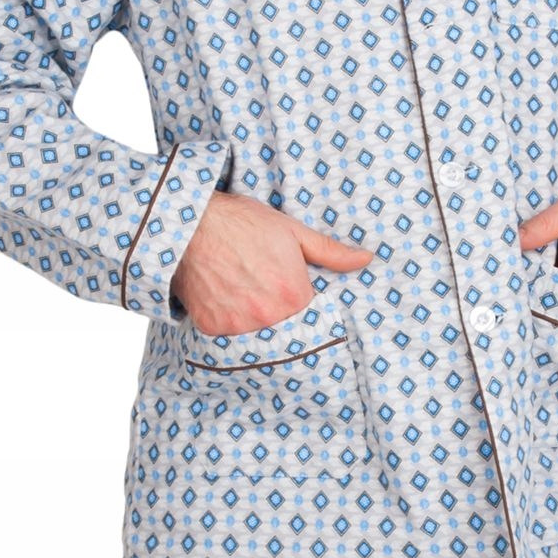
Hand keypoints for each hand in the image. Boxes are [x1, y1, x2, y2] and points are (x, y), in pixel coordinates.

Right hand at [170, 191, 369, 334]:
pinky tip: (225, 298)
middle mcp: (268, 317)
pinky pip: (228, 335)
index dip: (303, 301)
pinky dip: (228, 321)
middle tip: (263, 288)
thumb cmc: (243, 223)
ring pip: (257, 334)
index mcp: (294, 296)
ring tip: (244, 291)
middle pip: (285, 328)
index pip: (311, 315)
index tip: (291, 288)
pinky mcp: (212, 328)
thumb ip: (331, 252)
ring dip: (255, 320)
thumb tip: (365, 259)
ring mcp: (238, 326)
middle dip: (279, 313)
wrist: (191, 222)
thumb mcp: (292, 232)